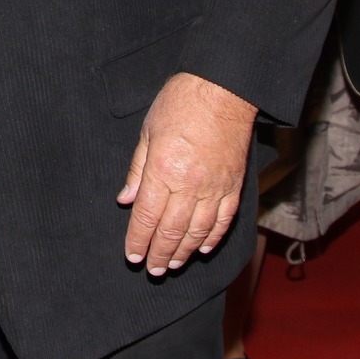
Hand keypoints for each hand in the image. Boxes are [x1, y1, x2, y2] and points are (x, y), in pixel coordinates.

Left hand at [117, 72, 256, 275]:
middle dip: (160, 254)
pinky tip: (203, 248)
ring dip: (184, 252)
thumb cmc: (181, 103)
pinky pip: (223, 219)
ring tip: (174, 264)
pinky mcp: (234, 184)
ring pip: (198, 231)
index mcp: (163, 170)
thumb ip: (137, 170)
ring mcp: (215, 187)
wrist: (223, 89)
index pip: (147, 217)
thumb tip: (125, 200)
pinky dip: (213, 237)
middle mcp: (189, 184)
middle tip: (153, 269)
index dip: (138, 240)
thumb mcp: (148, 132)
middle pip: (171, 230)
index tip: (133, 255)